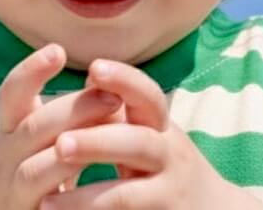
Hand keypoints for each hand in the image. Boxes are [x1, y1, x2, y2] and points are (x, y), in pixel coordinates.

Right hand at [0, 43, 123, 209]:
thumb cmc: (25, 178)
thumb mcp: (38, 143)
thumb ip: (67, 120)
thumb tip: (112, 88)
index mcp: (11, 131)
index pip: (12, 94)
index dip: (31, 70)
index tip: (59, 50)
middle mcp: (4, 158)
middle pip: (32, 127)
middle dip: (74, 109)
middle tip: (113, 97)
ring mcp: (10, 192)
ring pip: (35, 171)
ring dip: (74, 154)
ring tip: (109, 142)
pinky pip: (44, 209)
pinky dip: (70, 201)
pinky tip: (97, 194)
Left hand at [37, 58, 246, 208]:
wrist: (215, 209)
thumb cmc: (167, 165)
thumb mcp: (151, 134)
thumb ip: (122, 113)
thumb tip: (91, 77)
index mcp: (162, 126)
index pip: (148, 96)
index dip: (124, 79)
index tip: (94, 67)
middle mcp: (171, 156)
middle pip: (138, 144)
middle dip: (98, 143)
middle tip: (60, 145)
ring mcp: (169, 193)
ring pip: (128, 195)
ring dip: (87, 197)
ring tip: (47, 203)